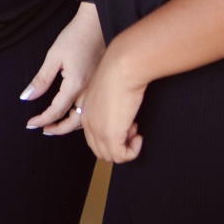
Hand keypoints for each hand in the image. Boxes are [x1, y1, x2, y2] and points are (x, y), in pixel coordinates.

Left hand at [20, 3, 105, 135]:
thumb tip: (27, 97)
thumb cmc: (75, 36)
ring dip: (69, 125)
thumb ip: (41, 80)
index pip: (56, 111)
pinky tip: (70, 113)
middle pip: (73, 122)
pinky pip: (90, 109)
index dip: (42, 120)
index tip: (31, 124)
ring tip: (54, 124)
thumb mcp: (53, 56)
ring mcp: (96, 89)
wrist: (96, 24)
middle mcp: (88, 91)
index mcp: (75, 85)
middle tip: (42, 129)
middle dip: (57, 129)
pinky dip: (80, 117)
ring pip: (85, 119)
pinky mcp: (100, 85)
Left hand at [80, 43, 144, 162]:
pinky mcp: (110, 135)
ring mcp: (98, 130)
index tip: (126, 122)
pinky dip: (132, 151)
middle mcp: (88, 123)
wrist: (122, 66)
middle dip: (118, 144)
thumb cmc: (119, 70)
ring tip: (133, 128)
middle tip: (131, 126)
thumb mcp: (108, 88)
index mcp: (85, 111)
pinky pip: (121, 157)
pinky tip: (137, 135)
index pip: (94, 137)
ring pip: (110, 156)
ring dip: (125, 147)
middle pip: (100, 150)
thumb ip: (108, 103)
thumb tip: (119, 110)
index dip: (112, 135)